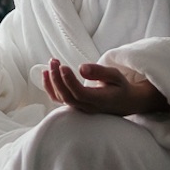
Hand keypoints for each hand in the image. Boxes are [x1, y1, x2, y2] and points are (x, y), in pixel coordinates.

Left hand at [42, 58, 167, 116]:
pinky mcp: (75, 105)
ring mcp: (80, 108)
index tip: (63, 66)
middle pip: (67, 97)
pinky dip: (50, 88)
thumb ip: (99, 71)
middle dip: (57, 79)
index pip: (80, 93)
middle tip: (54, 61)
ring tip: (52, 62)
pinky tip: (46, 73)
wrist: (123, 102)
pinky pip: (59, 99)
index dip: (69, 81)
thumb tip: (81, 68)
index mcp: (100, 100)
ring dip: (53, 80)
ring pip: (61, 99)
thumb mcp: (115, 75)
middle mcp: (88, 107)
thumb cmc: (119, 87)